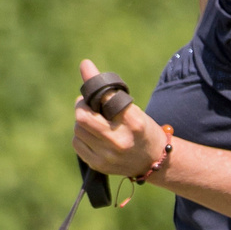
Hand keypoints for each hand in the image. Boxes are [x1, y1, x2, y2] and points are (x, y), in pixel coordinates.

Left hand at [71, 58, 168, 178]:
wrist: (153, 160)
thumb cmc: (141, 128)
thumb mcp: (133, 107)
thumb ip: (109, 90)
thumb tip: (84, 64)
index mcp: (133, 121)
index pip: (103, 99)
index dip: (91, 90)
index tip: (88, 84)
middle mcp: (120, 140)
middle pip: (82, 117)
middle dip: (81, 107)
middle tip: (87, 105)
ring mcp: (108, 155)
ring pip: (78, 129)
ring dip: (82, 122)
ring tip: (95, 122)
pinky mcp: (99, 165)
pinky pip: (77, 143)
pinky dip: (81, 136)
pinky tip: (93, 136)